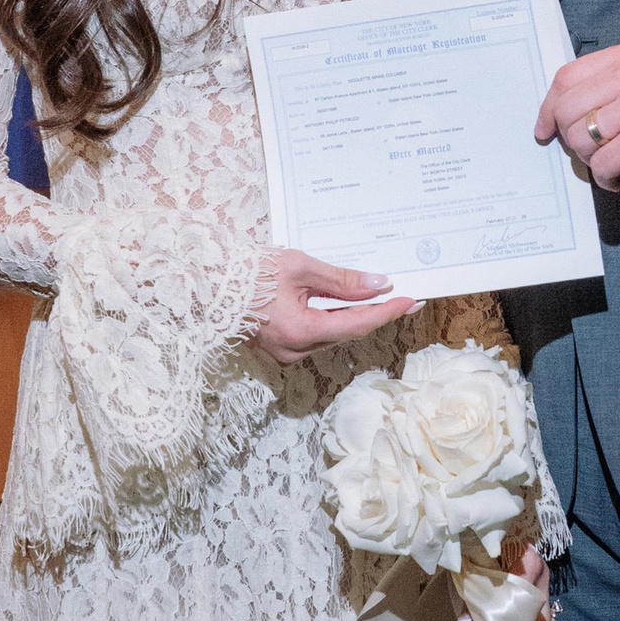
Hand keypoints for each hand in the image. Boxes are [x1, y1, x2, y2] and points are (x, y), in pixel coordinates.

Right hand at [246, 248, 417, 365]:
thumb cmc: (248, 271)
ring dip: (352, 317)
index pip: (357, 325)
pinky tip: (344, 305)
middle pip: (346, 332)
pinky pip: (315, 336)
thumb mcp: (299, 266)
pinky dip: (331, 320)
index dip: (387, 313)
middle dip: (374, 314)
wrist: (208, 280)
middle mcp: (295, 351)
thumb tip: (376, 285)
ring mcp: (285, 354)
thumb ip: (341, 280)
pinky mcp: (278, 349)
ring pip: (331, 335)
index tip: (411, 301)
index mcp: (301, 331)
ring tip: (377, 297)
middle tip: (403, 297)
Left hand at [536, 43, 619, 197]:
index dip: (549, 107)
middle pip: (565, 108)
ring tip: (615, 162)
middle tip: (591, 152)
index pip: (566, 76)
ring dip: (590, 160)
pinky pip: (599, 164)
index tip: (545, 128)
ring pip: (578, 137)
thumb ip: (605, 89)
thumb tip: (555, 112)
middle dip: (570, 138)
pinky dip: (607, 179)